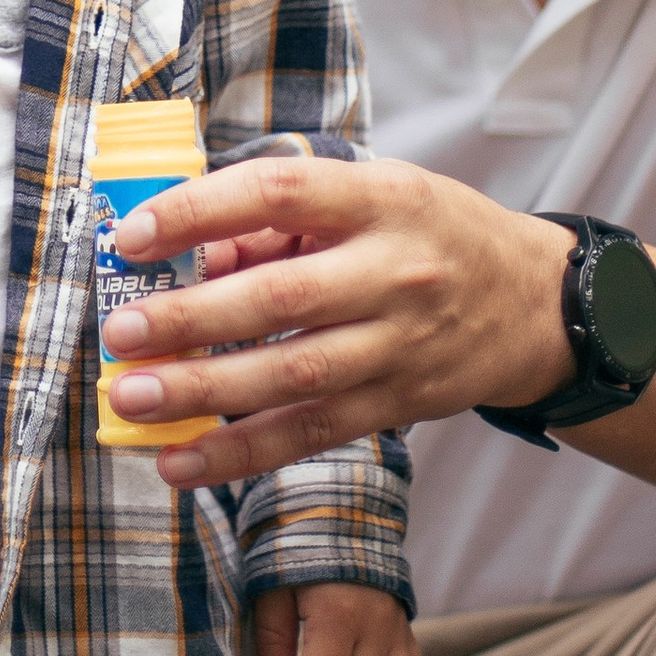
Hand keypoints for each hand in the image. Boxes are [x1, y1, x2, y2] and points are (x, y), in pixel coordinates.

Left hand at [99, 152, 574, 487]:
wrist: (534, 306)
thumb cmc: (431, 235)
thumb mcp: (372, 197)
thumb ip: (280, 224)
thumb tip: (186, 259)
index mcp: (382, 200)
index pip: (280, 194)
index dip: (200, 211)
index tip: (132, 236)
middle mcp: (394, 273)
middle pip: (281, 298)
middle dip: (192, 319)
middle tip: (121, 333)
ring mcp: (398, 347)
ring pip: (292, 378)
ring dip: (203, 394)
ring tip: (132, 399)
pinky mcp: (395, 404)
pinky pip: (309, 435)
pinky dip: (239, 453)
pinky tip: (179, 461)